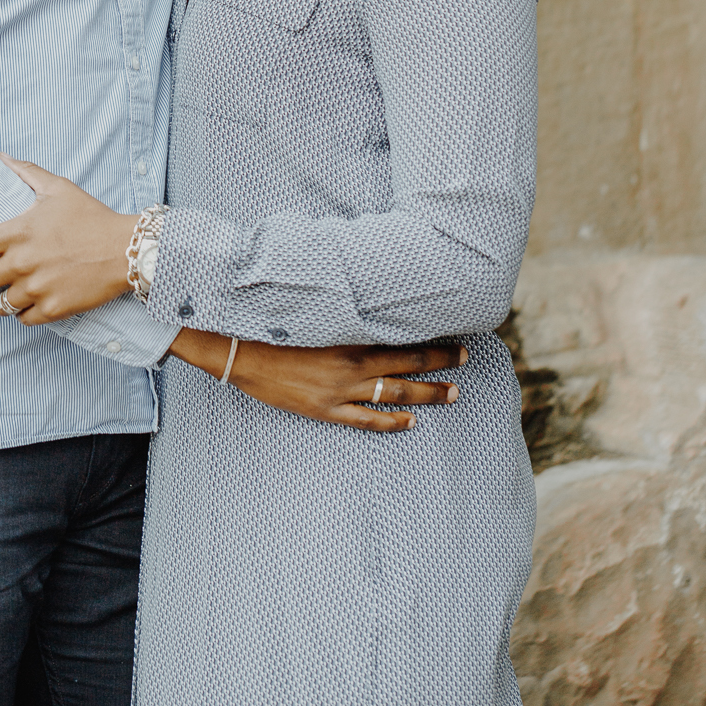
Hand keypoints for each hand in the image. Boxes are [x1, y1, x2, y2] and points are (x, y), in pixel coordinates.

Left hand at [0, 155, 135, 321]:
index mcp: (18, 232)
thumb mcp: (58, 188)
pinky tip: (25, 306)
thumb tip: (3, 156)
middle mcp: (22, 262)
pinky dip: (22, 314)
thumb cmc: (91, 216)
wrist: (125, 249)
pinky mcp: (53, 309)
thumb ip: (27, 172)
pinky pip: (24, 319)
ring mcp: (36, 288)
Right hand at [170, 329, 467, 430]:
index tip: (453, 329)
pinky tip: (410, 422)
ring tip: (452, 395)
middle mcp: (353, 362)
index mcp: (350, 332)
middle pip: (407, 362)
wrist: (239, 349)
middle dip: (440, 362)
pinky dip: (391, 422)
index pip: (400, 333)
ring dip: (427, 394)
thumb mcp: (312, 306)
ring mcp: (341, 389)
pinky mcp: (325, 409)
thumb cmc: (274, 321)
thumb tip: (362, 283)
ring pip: (395, 392)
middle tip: (465, 359)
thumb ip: (340, 301)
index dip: (429, 334)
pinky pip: (366, 420)